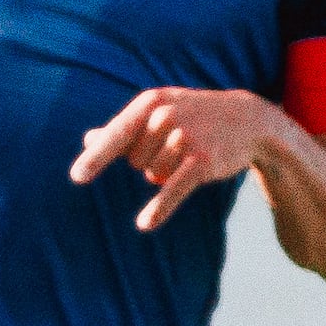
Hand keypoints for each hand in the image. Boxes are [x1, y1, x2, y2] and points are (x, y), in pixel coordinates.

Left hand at [69, 87, 283, 230]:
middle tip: (173, 147)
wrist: (247, 119)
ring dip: (164, 175)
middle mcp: (165, 117)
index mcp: (150, 102)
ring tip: (186, 157)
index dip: (96, 158)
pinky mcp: (203, 161)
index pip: (116, 134)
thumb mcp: (159, 112)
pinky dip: (160, 207)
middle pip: (134, 160)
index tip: (77, 177)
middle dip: (148, 162)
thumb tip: (88, 140)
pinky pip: (173, 189)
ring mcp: (185, 139)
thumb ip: (124, 128)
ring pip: (153, 175)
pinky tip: (145, 223)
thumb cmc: (194, 115)